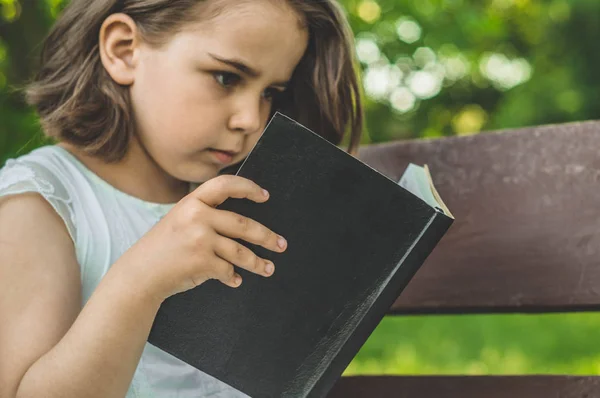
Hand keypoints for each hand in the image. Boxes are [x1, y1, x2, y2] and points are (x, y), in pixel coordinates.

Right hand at [119, 175, 286, 301]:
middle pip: (244, 225)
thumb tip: (243, 223)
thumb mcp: (179, 220)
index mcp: (192, 202)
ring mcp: (201, 240)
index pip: (226, 185)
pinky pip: (228, 270)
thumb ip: (205, 215)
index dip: (248, 188)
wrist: (140, 274)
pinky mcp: (203, 262)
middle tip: (281, 244)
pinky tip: (235, 279)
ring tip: (269, 268)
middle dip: (268, 237)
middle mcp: (197, 217)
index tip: (265, 196)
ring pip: (241, 252)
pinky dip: (233, 276)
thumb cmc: (162, 248)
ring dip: (259, 263)